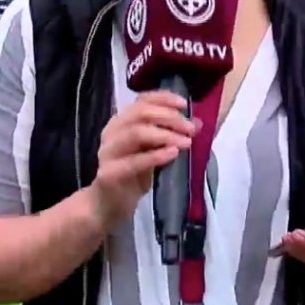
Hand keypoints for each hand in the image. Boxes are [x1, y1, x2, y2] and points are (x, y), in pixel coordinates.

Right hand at [86, 91, 195, 230]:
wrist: (108, 206)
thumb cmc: (133, 176)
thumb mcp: (154, 153)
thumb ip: (171, 136)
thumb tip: (197, 123)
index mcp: (121, 122)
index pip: (141, 100)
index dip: (164, 98)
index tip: (185, 104)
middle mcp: (112, 132)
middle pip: (140, 113)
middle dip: (169, 117)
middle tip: (190, 129)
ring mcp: (108, 152)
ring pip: (136, 133)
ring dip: (165, 135)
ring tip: (186, 142)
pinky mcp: (109, 173)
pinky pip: (134, 162)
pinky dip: (156, 155)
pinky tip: (172, 154)